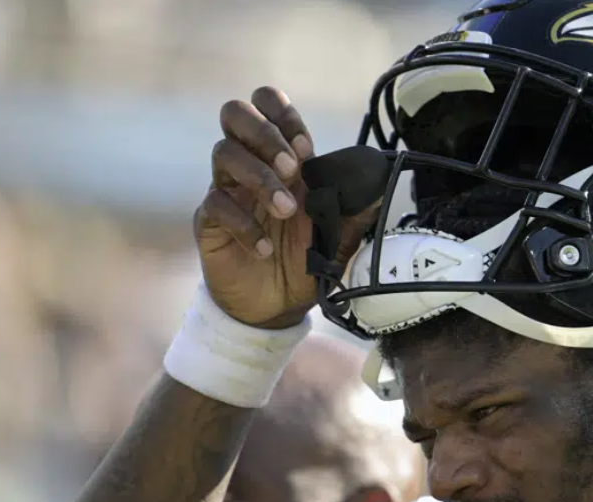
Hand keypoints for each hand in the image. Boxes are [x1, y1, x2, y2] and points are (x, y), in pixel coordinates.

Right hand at [194, 87, 379, 327]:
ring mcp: (228, 190)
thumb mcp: (341, 234)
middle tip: (293, 169)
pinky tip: (265, 248)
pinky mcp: (210, 220)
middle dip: (265, 133)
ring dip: (260, 178)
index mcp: (282, 158)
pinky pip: (215, 204)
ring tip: (286, 212)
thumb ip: (359, 206)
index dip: (285, 116)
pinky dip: (244, 224)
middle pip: (234, 113)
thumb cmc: (305, 259)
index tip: (307, 147)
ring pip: (223, 153)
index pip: (268, 106)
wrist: (279, 304)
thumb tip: (383, 179)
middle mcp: (251, 165)